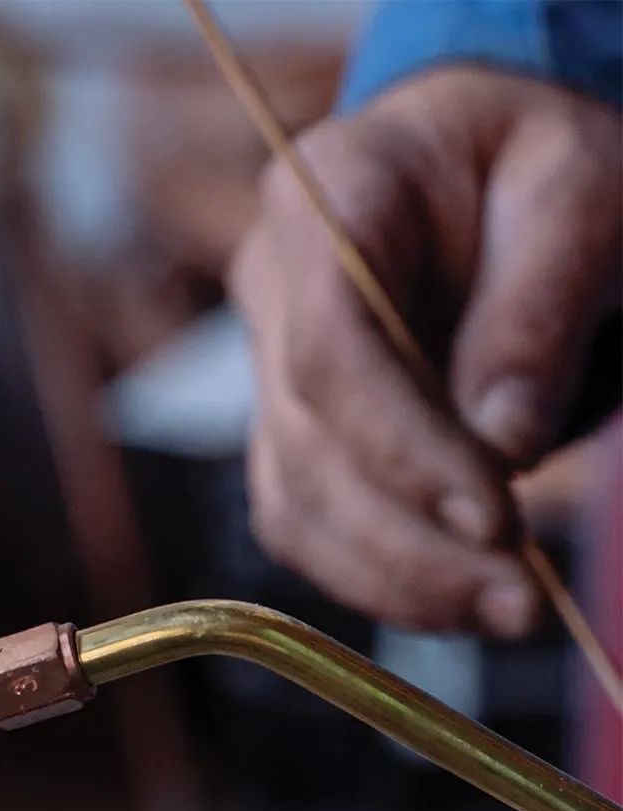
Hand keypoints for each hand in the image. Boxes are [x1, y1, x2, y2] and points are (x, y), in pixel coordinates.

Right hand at [229, 67, 622, 635]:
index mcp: (329, 194)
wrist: (496, 167)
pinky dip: (376, 575)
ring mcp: (267, 361)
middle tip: (518, 596)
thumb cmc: (538, 162)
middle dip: (407, 539)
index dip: (398, 445)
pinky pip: (307, 521)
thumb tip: (504, 440)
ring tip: (505, 609)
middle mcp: (272, 283)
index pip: (326, 347)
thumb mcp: (583, 187)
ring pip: (294, 499)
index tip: (493, 512)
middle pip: (305, 442)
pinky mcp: (291, 425)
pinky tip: (455, 598)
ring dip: (392, 576)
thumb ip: (541, 302)